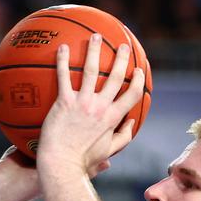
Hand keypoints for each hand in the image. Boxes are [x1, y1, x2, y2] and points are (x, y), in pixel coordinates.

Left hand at [36, 33, 144, 173]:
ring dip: (96, 51)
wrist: (61, 163)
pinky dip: (64, 60)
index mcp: (112, 119)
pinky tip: (63, 47)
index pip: (131, 95)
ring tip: (97, 36)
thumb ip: (122, 137)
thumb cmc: (83, 161)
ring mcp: (82, 103)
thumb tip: (131, 123)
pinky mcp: (64, 102)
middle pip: (116, 77)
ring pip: (92, 71)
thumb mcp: (108, 152)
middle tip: (124, 46)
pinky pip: (64, 76)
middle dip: (122, 59)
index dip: (138, 81)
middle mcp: (100, 108)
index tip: (139, 70)